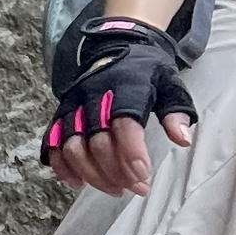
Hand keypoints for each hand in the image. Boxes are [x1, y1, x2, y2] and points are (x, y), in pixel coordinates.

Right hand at [43, 20, 196, 198]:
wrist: (116, 45)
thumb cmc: (147, 71)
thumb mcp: (170, 83)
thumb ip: (177, 111)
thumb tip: (183, 140)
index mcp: (125, 87)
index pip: (124, 124)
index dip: (131, 152)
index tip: (143, 175)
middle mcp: (94, 97)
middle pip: (97, 142)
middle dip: (117, 171)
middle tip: (137, 188)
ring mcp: (74, 106)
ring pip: (73, 147)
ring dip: (92, 174)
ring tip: (114, 189)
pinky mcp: (61, 113)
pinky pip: (52, 143)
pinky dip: (61, 166)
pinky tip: (78, 182)